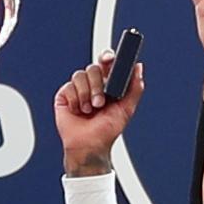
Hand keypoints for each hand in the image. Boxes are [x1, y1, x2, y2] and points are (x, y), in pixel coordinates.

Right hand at [55, 55, 144, 173]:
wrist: (89, 146)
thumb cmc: (107, 131)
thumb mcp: (127, 109)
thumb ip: (135, 87)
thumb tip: (138, 67)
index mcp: (107, 84)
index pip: (107, 63)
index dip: (107, 57)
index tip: (109, 59)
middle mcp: (92, 84)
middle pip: (94, 68)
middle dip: (98, 85)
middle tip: (100, 103)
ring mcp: (78, 89)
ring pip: (80, 75)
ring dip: (86, 94)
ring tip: (89, 110)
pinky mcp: (64, 95)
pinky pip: (69, 87)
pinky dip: (75, 100)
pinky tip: (78, 111)